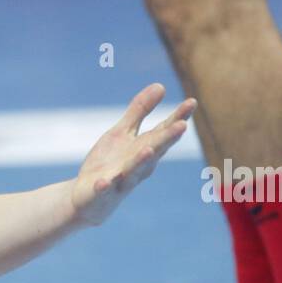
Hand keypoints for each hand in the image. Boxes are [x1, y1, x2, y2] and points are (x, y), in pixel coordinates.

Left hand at [71, 84, 195, 227]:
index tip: (191, 102)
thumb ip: (140, 111)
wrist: (89, 198)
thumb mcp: (122, 133)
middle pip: (154, 151)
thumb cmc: (111, 163)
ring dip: (141, 161)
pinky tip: (104, 182)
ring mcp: (121, 180)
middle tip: (182, 126)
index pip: (164, 132)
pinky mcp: (101, 193)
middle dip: (166, 139)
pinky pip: (103, 190)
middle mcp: (138, 166)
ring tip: (148, 149)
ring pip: (133, 171)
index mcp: (145, 149)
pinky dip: (104, 186)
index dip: (177, 118)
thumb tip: (161, 85)